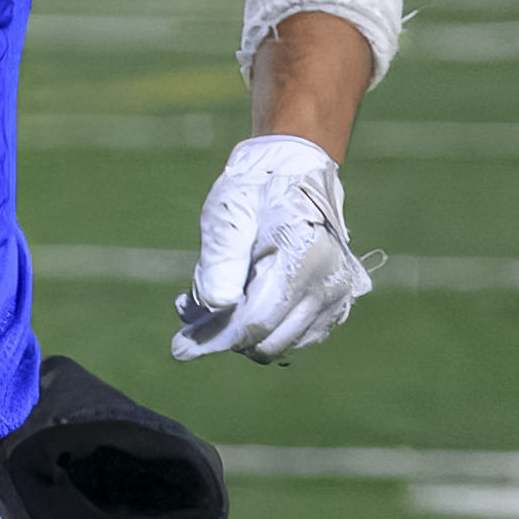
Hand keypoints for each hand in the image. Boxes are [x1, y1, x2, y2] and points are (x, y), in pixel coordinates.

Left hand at [173, 132, 369, 362]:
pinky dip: (267, 333)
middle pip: (271, 343)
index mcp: (305, 258)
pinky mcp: (336, 303)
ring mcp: (337, 296)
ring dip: (246, 339)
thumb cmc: (257, 190)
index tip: (180, 347)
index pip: (258, 322)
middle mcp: (329, 283)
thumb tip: (217, 306)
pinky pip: (298, 337)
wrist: (297, 172)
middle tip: (193, 328)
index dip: (217, 338)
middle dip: (227, 341)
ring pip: (284, 346)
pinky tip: (242, 309)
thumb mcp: (230, 211)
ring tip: (213, 313)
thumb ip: (221, 258)